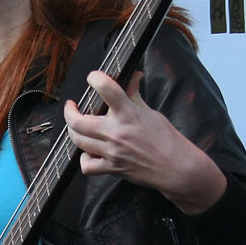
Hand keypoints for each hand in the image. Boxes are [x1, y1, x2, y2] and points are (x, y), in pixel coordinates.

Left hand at [64, 70, 226, 214]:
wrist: (176, 168)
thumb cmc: (166, 139)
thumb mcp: (150, 112)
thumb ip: (134, 94)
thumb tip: (134, 75)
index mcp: (128, 114)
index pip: (106, 88)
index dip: (95, 78)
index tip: (92, 78)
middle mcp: (116, 132)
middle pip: (78, 121)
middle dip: (69, 111)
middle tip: (72, 107)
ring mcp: (112, 152)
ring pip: (78, 140)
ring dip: (73, 131)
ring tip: (76, 126)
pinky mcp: (112, 168)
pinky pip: (87, 165)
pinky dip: (84, 159)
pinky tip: (89, 152)